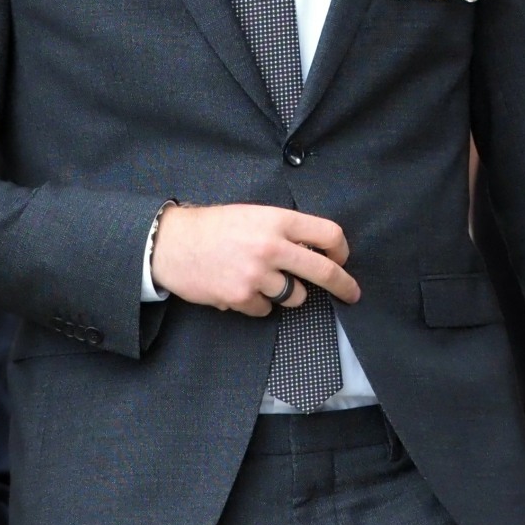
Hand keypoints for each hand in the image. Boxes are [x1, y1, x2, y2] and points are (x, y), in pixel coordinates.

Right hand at [149, 203, 360, 313]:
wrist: (173, 244)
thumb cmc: (216, 227)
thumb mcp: (255, 215)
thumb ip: (286, 230)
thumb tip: (318, 251)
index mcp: (278, 220)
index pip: (329, 234)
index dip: (341, 250)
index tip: (342, 260)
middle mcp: (272, 247)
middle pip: (323, 271)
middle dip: (343, 286)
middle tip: (352, 294)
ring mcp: (257, 275)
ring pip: (295, 296)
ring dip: (287, 293)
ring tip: (262, 278)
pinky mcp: (241, 297)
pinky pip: (265, 309)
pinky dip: (257, 303)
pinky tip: (240, 286)